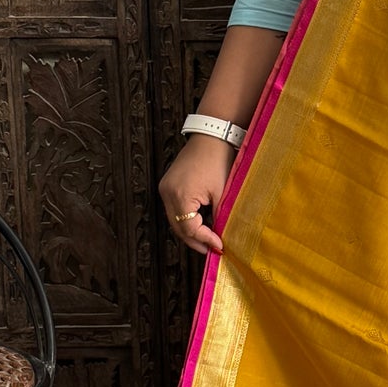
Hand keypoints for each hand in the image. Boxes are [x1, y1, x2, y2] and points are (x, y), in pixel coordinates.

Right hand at [159, 135, 233, 255]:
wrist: (211, 136)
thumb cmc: (219, 161)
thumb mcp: (222, 193)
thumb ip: (219, 217)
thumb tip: (221, 236)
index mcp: (180, 196)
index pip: (190, 228)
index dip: (205, 240)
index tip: (219, 246)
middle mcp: (167, 194)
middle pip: (178, 227)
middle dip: (195, 240)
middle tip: (212, 250)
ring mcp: (165, 189)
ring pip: (175, 220)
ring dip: (190, 231)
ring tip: (208, 240)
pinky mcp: (168, 185)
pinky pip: (175, 209)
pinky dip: (187, 219)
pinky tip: (201, 225)